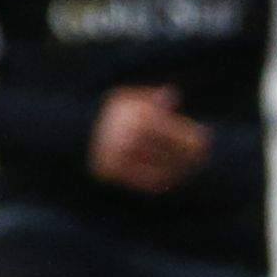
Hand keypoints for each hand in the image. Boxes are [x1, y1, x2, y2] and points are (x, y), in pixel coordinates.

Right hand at [88, 81, 208, 193]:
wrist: (70, 130)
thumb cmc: (107, 113)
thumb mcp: (126, 97)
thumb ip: (150, 97)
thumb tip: (174, 95)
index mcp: (139, 116)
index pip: (178, 132)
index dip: (195, 138)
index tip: (207, 141)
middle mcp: (131, 137)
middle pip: (174, 153)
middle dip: (191, 157)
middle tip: (202, 159)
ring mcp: (121, 157)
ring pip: (162, 169)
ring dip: (179, 171)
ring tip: (190, 170)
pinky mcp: (112, 172)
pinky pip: (146, 181)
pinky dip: (162, 181)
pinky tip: (172, 178)